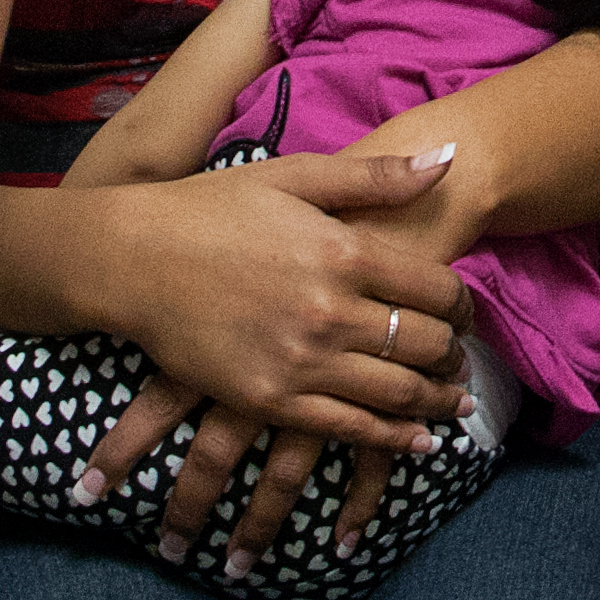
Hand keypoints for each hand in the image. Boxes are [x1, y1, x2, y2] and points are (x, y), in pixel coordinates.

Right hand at [58, 152, 475, 560]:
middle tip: (465, 363)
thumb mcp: (296, 176)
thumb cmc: (213, 209)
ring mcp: (300, 360)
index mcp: (344, 250)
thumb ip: (375, 176)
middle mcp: (330, 309)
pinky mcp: (269, 399)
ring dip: (437, 403)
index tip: (467, 315)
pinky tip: (417, 440)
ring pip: (397, 393)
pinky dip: (392, 438)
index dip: (465, 307)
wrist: (132, 259)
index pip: (438, 289)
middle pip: (426, 345)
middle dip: (456, 358)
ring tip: (456, 405)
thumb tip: (448, 159)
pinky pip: (348, 429)